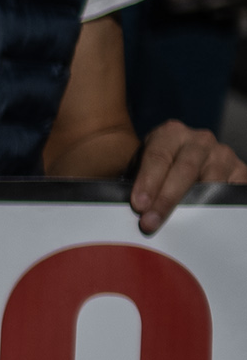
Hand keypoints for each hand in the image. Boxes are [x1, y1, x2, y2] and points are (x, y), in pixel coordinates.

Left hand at [127, 121, 245, 235]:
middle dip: (166, 199)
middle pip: (185, 170)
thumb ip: (132, 182)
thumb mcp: (139, 168)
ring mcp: (223, 154)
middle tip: (150, 223)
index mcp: (170, 134)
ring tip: (178, 225)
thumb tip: (123, 205)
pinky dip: (219, 206)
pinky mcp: (241, 171)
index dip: (148, 182)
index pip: (158, 157)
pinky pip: (232, 190)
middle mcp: (199, 140)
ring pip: (211, 181)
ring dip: (193, 206)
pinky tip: (204, 221)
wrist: (182, 164)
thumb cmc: (155, 171)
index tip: (139, 206)